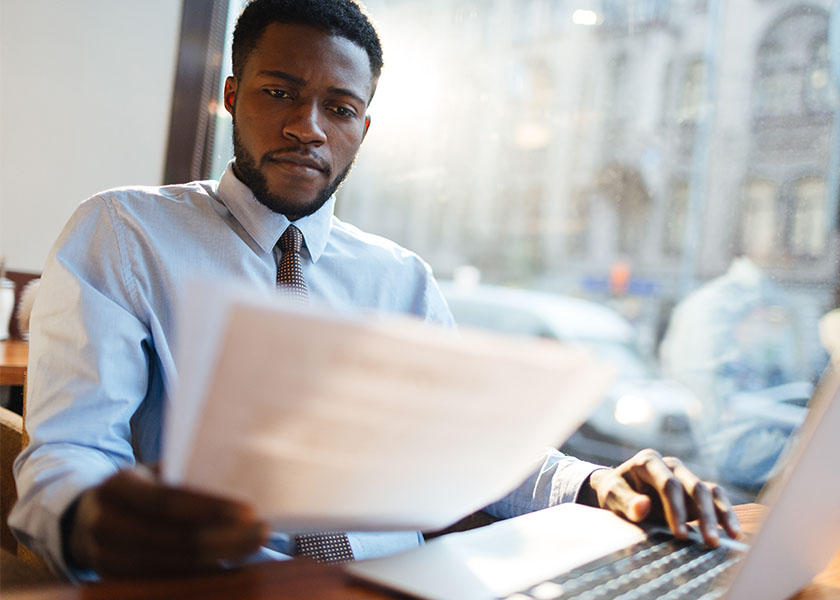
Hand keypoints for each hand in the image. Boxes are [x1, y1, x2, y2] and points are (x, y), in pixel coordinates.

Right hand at [65, 467, 268, 576]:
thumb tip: (240, 478)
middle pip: (176, 539)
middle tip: (264, 531)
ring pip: (174, 564)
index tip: (249, 511)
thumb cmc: (136, 488)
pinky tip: (230, 562)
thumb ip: (183, 476)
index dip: (210, 509)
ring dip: (220, 557)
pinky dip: (203, 572)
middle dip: (226, 538)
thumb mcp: (150, 473)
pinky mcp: (116, 580)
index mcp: (117, 487)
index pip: (168, 501)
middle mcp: (107, 524)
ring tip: (254, 545)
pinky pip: (167, 579)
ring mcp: (107, 558)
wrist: (85, 518)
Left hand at [579, 449, 742, 545]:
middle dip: (704, 515)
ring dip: (721, 514)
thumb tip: (642, 507)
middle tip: (710, 541)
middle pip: (694, 486)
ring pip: (709, 491)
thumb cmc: (615, 491)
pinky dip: (725, 512)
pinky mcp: (694, 490)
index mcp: (648, 461)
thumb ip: (625, 501)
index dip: (675, 509)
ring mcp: (685, 476)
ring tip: (732, 536)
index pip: (668, 485)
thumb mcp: (612, 495)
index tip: (679, 534)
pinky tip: (734, 531)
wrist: (619, 490)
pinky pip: (715, 497)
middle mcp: (670, 465)